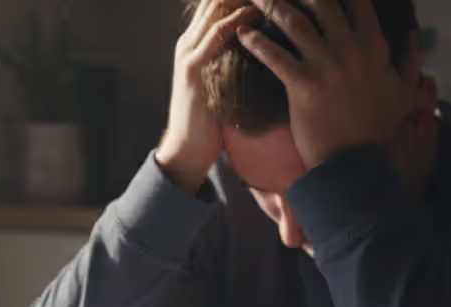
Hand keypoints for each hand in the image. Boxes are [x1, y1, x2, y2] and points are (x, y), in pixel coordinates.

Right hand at [157, 0, 261, 193]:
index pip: (216, 2)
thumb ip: (233, 61)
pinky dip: (237, 20)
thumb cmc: (210, 119)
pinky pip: (216, 34)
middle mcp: (188, 41)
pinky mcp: (194, 68)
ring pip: (215, 8)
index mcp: (194, 42)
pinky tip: (257, 14)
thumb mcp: (221, 81)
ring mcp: (189, 53)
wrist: (187, 148)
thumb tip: (263, 50)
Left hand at [239, 0, 421, 168]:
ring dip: (272, 5)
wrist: (355, 163)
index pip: (357, 2)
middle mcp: (351, 50)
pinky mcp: (304, 86)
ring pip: (295, 22)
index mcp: (375, 47)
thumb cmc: (377, 129)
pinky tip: (242, 32)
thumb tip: (413, 34)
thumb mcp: (404, 93)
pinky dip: (256, 42)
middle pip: (321, 2)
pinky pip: (275, 56)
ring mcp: (327, 66)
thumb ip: (410, 60)